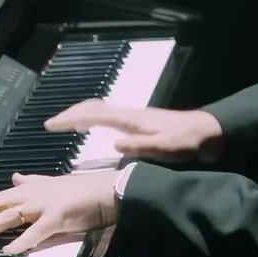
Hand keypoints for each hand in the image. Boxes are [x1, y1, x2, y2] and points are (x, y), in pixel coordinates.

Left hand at [0, 170, 119, 254]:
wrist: (109, 191)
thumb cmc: (84, 190)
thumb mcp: (53, 183)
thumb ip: (32, 181)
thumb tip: (16, 176)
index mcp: (31, 187)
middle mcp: (32, 193)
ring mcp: (43, 204)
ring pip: (7, 216)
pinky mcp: (56, 217)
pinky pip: (34, 231)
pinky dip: (20, 242)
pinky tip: (8, 250)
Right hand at [44, 99, 225, 161]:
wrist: (207, 132)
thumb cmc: (186, 143)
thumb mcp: (163, 149)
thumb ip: (138, 147)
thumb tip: (112, 144)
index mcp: (130, 120)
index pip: (93, 115)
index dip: (70, 119)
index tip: (50, 125)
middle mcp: (129, 114)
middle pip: (93, 108)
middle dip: (70, 114)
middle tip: (51, 124)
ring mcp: (134, 115)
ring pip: (100, 109)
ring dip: (80, 114)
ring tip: (65, 124)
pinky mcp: (140, 121)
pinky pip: (108, 115)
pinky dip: (93, 118)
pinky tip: (93, 127)